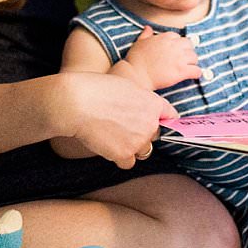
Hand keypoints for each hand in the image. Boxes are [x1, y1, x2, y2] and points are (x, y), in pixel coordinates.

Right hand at [54, 71, 173, 168]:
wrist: (76, 103)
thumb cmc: (95, 89)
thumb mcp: (124, 84)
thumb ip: (140, 98)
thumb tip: (142, 109)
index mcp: (153, 103)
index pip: (170, 115)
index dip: (163, 118)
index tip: (157, 121)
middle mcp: (150, 123)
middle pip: (155, 135)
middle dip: (143, 132)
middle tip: (122, 125)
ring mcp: (138, 141)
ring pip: (144, 151)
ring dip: (132, 146)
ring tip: (113, 135)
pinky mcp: (124, 154)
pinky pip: (128, 163)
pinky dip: (119, 157)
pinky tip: (107, 145)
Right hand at [123, 25, 204, 90]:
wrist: (136, 75)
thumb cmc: (136, 59)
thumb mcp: (139, 42)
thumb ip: (146, 34)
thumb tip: (148, 28)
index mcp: (165, 37)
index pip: (179, 37)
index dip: (177, 45)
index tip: (174, 51)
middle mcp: (174, 46)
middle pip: (190, 45)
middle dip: (187, 52)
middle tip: (183, 60)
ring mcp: (179, 58)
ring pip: (195, 57)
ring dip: (192, 62)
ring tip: (188, 68)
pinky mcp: (181, 71)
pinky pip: (197, 70)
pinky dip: (196, 73)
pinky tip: (192, 76)